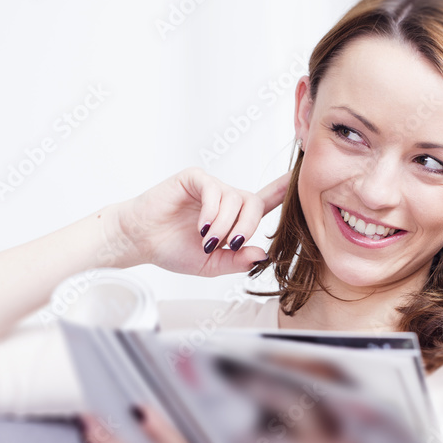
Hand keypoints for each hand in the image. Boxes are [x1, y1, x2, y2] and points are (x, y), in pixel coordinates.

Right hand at [108, 167, 290, 275]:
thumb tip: (264, 254)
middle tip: (231, 245)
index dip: (284, 190)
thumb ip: (238, 261)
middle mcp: (225, 198)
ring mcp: (210, 186)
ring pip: (234, 199)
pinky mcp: (194, 178)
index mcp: (233, 216)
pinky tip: (202, 228)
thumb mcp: (212, 264)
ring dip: (225, 224)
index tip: (301, 178)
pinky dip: (212, 211)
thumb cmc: (174, 249)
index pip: (265, 200)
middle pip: (253, 203)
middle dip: (247, 227)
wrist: (140, 241)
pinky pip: (214, 190)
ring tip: (207, 240)